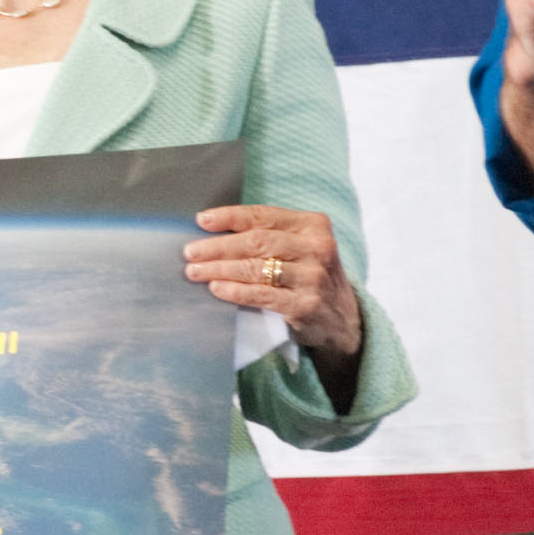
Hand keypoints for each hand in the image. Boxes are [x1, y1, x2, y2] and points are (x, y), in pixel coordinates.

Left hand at [186, 205, 361, 367]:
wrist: (342, 319)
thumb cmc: (310, 276)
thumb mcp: (301, 247)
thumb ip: (271, 235)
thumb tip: (215, 230)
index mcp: (314, 225)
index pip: (264, 215)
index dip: (230, 217)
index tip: (201, 220)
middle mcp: (317, 248)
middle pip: (256, 242)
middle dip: (218, 246)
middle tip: (191, 252)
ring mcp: (313, 277)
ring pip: (255, 268)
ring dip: (219, 269)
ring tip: (195, 272)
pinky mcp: (305, 305)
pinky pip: (261, 295)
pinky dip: (235, 291)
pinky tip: (216, 288)